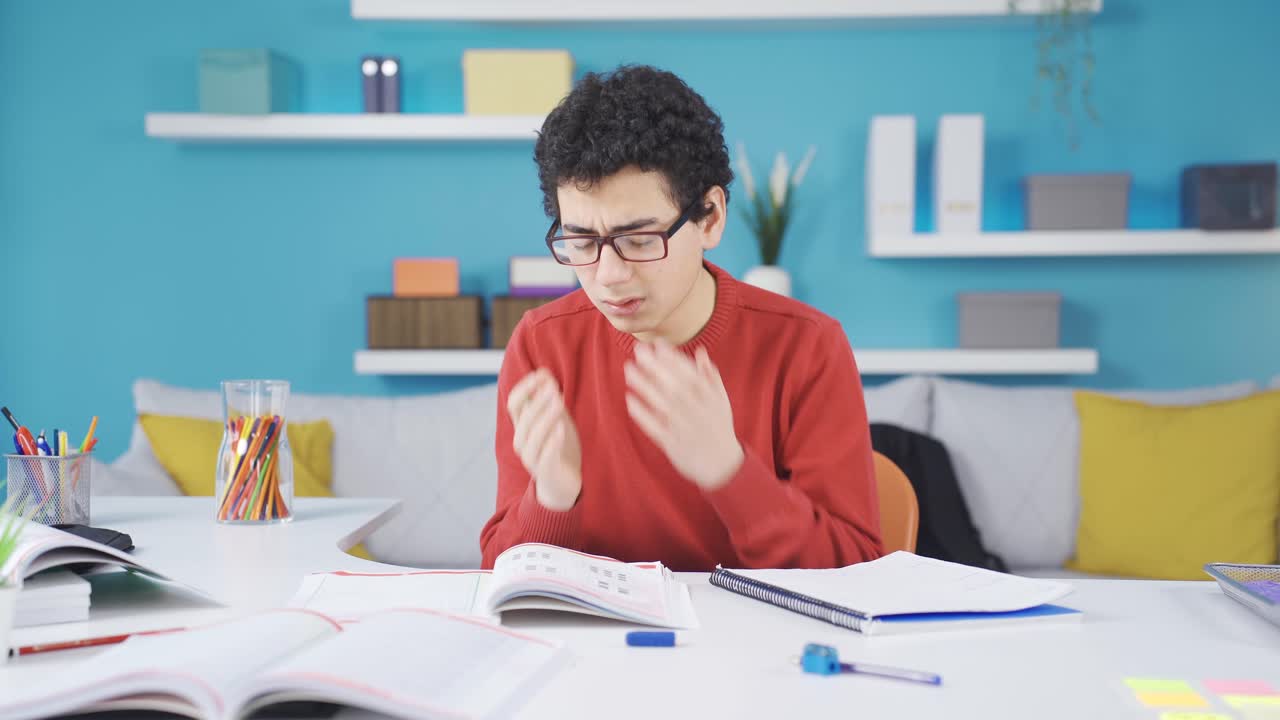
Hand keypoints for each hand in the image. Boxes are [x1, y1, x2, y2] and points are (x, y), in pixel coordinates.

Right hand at [507, 369, 582, 510]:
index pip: (514, 403)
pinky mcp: (545, 473)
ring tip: (560, 403)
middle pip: (524, 419)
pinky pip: (544, 458)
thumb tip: (544, 373)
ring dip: (545, 419)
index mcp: (523, 427)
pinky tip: (561, 430)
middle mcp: (522, 442)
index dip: (525, 388)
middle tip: (554, 388)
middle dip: (538, 402)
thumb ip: (550, 400)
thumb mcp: (556, 420)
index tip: (541, 375)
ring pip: (531, 438)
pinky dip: (551, 444)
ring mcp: (531, 458)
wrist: (563, 485)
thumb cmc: (558, 448)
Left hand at [624, 341, 743, 490]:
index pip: (690, 373)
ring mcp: (684, 428)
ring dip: (645, 386)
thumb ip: (710, 376)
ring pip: (663, 404)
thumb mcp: (721, 400)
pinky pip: (655, 428)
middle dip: (656, 366)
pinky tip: (630, 399)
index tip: (658, 344)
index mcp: (709, 399)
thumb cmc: (719, 427)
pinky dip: (643, 414)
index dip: (673, 358)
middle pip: (674, 386)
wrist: (722, 465)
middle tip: (638, 350)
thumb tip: (700, 351)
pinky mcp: (673, 444)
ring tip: (629, 370)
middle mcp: (697, 412)